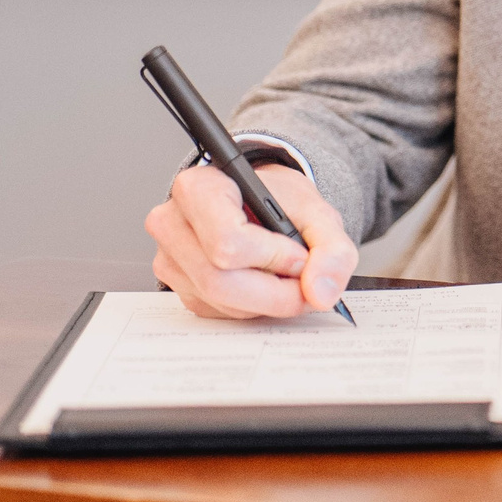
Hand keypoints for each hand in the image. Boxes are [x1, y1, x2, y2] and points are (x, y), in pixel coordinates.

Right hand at [147, 162, 359, 320]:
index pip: (227, 241)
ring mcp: (170, 258)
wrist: (262, 203)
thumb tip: (322, 292)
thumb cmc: (281, 202)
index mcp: (200, 188)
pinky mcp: (178, 286)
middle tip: (305, 283)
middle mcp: (172, 222)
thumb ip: (331, 249)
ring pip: (221, 302)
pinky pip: (217, 312)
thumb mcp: (317, 214)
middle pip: (220, 281)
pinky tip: (264, 284)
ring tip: (287, 279)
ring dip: (266, 302)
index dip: (272, 257)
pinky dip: (251, 307)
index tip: (299, 254)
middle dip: (274, 292)